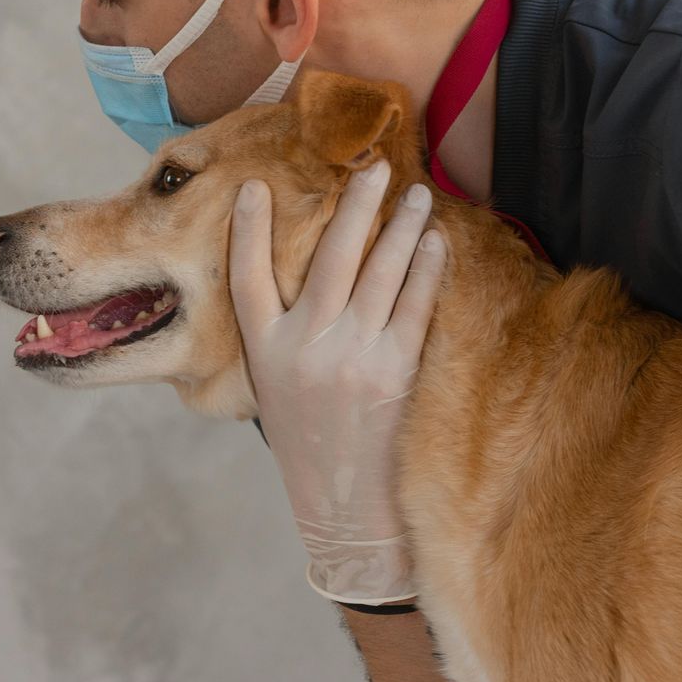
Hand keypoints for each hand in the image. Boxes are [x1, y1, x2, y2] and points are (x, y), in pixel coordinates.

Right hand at [228, 158, 447, 604]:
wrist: (346, 513)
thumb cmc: (312, 446)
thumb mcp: (276, 393)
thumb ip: (284, 339)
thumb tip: (313, 277)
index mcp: (265, 352)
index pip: (247, 277)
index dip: (250, 230)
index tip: (256, 187)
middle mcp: (304, 348)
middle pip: (328, 258)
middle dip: (353, 207)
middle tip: (374, 169)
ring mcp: (351, 356)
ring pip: (380, 272)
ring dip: (401, 227)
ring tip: (417, 196)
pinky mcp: (395, 371)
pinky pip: (416, 304)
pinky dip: (427, 268)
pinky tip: (435, 243)